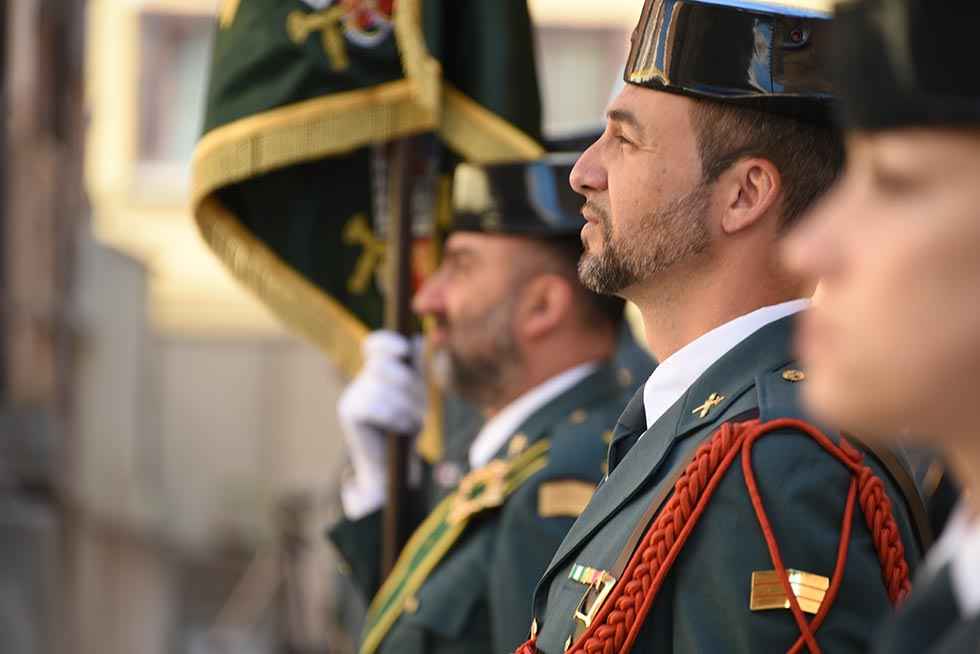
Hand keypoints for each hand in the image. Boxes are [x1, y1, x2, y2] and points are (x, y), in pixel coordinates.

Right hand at [338, 331, 424, 518]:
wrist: (391, 467)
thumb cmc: (405, 429)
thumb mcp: (415, 396)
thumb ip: (415, 369)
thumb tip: (417, 337)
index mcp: (378, 372)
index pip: (376, 345)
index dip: (388, 342)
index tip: (404, 351)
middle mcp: (362, 380)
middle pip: (385, 365)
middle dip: (408, 385)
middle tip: (420, 407)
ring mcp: (352, 395)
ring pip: (384, 388)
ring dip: (406, 407)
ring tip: (411, 422)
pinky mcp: (349, 412)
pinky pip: (377, 406)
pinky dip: (395, 418)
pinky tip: (401, 429)